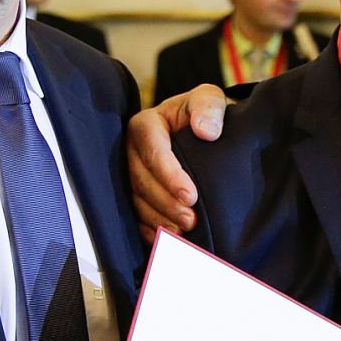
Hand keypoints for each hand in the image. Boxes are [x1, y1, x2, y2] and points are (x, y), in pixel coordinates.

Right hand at [128, 85, 228, 240]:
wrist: (202, 130)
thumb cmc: (204, 114)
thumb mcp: (210, 99)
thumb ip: (209, 107)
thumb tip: (207, 131)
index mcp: (147, 125)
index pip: (153, 151)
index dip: (170, 175)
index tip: (191, 195)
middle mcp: (132, 150)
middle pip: (141, 180)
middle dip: (166, 203)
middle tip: (191, 221)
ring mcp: (131, 173)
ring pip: (137, 201)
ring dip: (159, 220)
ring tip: (183, 234)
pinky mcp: (135, 193)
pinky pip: (136, 215)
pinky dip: (150, 230)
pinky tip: (167, 241)